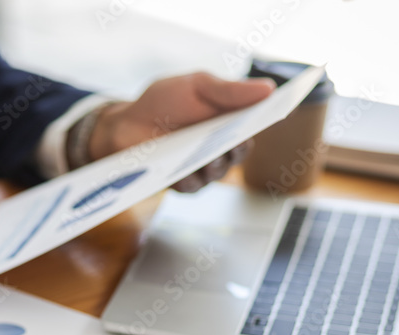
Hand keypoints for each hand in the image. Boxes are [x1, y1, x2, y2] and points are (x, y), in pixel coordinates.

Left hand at [87, 72, 275, 192]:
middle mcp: (219, 147)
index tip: (272, 114)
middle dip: (237, 146)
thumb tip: (269, 88)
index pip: (255, 124)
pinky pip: (193, 185)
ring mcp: (202, 167)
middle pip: (239, 151)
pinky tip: (183, 171)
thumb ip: (229, 90)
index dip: (265, 120)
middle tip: (235, 140)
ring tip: (209, 157)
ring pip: (218, 171)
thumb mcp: (196, 86)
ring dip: (215, 164)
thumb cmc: (162, 102)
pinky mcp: (183, 183)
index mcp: (228, 120)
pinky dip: (190, 178)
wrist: (125, 124)